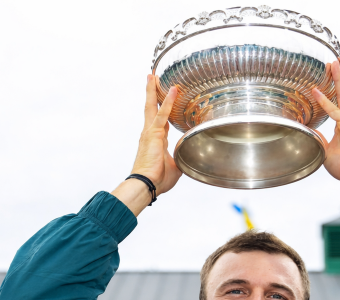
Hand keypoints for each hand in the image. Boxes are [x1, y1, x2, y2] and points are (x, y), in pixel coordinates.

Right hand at [130, 75, 181, 194]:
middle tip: (152, 78)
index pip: (161, 120)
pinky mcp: (153, 133)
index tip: (167, 99)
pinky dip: (169, 102)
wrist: (147, 183)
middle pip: (152, 108)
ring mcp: (150, 132)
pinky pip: (162, 114)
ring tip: (153, 76)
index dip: (164, 109)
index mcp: (156, 140)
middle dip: (152, 93)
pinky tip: (174, 90)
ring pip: (153, 106)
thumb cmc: (158, 179)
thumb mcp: (176, 166)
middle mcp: (151, 133)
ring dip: (154, 90)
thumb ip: (183, 156)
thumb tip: (191, 153)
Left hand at [312, 59, 339, 200]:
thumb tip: (308, 131)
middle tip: (339, 59)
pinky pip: (335, 112)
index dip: (338, 87)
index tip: (334, 73)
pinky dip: (324, 101)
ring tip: (336, 62)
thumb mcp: (326, 150)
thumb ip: (319, 138)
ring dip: (339, 78)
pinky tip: (316, 91)